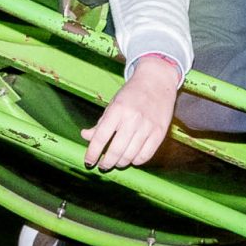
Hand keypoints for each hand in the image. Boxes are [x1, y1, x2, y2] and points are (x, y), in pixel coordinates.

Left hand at [83, 54, 180, 170]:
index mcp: (117, 110)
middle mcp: (133, 118)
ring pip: (130, 155)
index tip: (88, 161)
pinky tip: (132, 158)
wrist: (157, 81)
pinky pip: (146, 155)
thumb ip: (100, 123)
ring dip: (120, 163)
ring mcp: (147, 126)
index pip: (101, 137)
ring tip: (117, 162)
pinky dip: (136, 161)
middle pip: (116, 150)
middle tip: (103, 165)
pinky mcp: (160, 132)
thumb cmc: (132, 93)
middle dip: (106, 162)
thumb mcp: (113, 104)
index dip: (93, 152)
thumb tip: (85, 136)